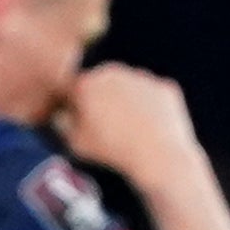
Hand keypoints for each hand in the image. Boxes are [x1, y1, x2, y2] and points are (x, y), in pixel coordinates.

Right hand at [51, 63, 208, 189]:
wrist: (157, 156)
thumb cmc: (112, 152)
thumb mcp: (76, 144)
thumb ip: (66, 125)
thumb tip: (65, 117)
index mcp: (87, 84)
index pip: (75, 90)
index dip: (76, 108)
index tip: (82, 125)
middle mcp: (114, 72)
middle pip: (103, 84)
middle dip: (102, 100)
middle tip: (107, 128)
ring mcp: (142, 77)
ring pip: (130, 88)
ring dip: (127, 103)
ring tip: (130, 132)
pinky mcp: (165, 87)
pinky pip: (153, 98)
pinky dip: (151, 110)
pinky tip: (150, 131)